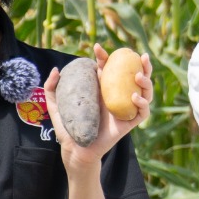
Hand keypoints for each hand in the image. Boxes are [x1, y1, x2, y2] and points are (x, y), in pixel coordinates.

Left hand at [45, 45, 154, 173]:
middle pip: (136, 77)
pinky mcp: (129, 123)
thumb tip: (56, 70)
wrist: (76, 150)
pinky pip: (143, 112)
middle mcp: (118, 97)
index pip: (111, 68)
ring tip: (138, 76)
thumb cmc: (68, 128)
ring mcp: (126, 109)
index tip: (97, 48)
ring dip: (146, 82)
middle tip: (140, 56)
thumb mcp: (56, 106)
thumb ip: (52, 88)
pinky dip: (143, 103)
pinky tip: (134, 97)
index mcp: (103, 89)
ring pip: (145, 92)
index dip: (106, 57)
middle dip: (142, 64)